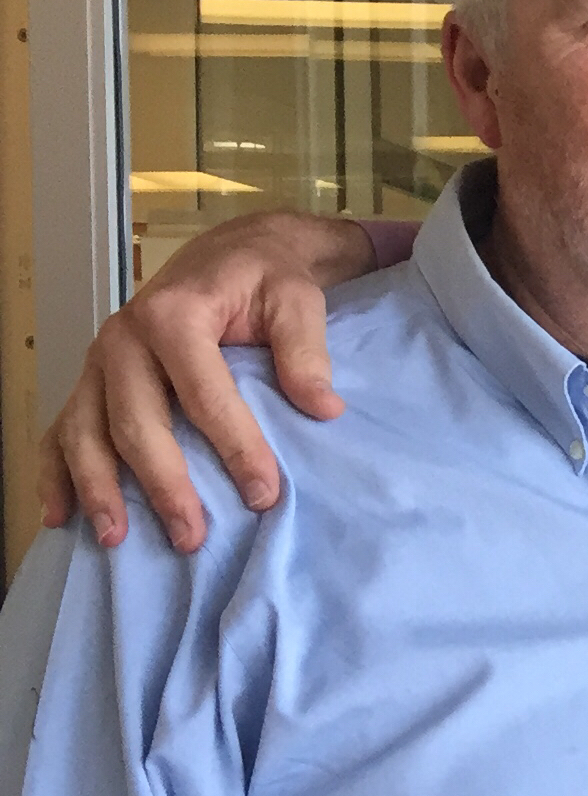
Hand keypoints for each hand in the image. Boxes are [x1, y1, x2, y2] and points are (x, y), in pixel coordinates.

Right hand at [41, 211, 369, 552]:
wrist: (231, 256)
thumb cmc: (266, 281)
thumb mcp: (297, 299)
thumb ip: (306, 349)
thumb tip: (323, 408)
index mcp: (174, 315)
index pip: (203, 393)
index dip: (234, 446)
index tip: (262, 495)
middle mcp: (124, 339)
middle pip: (134, 421)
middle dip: (161, 483)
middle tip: (190, 538)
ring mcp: (99, 362)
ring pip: (86, 431)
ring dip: (97, 488)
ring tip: (115, 540)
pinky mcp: (91, 381)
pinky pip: (62, 429)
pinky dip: (55, 472)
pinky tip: (58, 516)